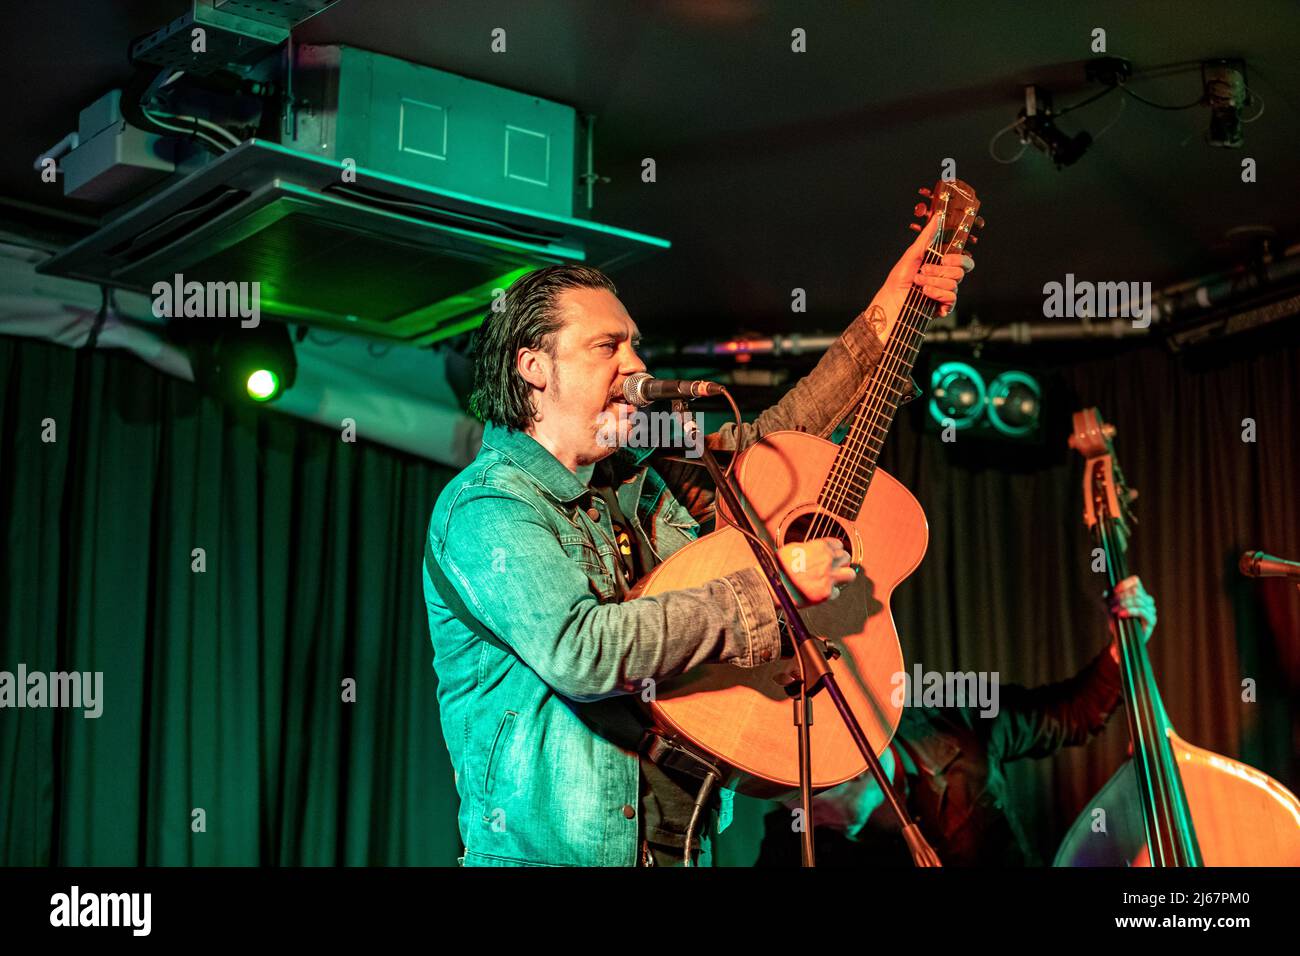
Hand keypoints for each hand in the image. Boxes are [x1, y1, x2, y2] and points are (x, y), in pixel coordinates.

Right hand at [776, 538, 854, 607]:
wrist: (774, 586)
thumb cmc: (779, 567)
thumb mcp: (793, 548)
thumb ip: (809, 547)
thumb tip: (815, 548)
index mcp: (820, 547)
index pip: (838, 544)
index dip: (835, 549)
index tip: (832, 554)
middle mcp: (828, 560)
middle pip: (846, 557)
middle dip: (841, 562)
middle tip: (834, 567)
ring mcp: (828, 577)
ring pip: (850, 574)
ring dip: (844, 576)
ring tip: (836, 578)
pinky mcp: (826, 593)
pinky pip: (837, 592)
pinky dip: (830, 592)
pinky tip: (821, 591)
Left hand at [867, 215, 974, 339]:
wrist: (890, 301)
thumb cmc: (898, 279)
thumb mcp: (912, 254)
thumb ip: (927, 237)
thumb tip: (938, 217)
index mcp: (941, 266)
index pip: (963, 261)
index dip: (958, 258)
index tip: (943, 258)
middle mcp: (945, 279)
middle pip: (960, 272)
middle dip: (940, 271)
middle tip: (923, 271)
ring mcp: (945, 293)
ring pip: (954, 284)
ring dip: (934, 282)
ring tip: (918, 283)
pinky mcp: (943, 307)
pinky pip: (951, 298)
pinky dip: (937, 294)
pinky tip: (925, 293)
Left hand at [1107, 575, 1156, 661]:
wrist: (1121, 640)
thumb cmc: (1116, 622)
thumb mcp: (1108, 608)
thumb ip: (1106, 599)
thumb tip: (1105, 592)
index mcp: (1138, 594)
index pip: (1136, 582)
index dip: (1125, 583)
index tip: (1114, 590)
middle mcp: (1146, 600)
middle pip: (1136, 591)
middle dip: (1121, 597)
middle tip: (1111, 605)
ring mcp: (1151, 610)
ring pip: (1139, 600)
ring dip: (1123, 604)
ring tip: (1113, 610)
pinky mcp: (1151, 620)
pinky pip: (1142, 611)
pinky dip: (1130, 611)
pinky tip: (1121, 614)